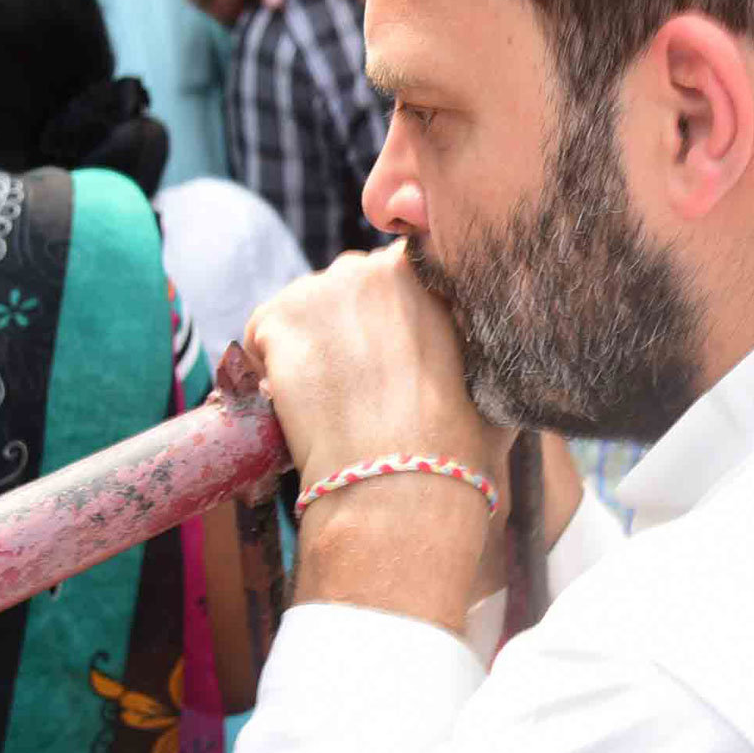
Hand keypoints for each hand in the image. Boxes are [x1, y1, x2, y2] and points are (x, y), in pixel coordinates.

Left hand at [245, 245, 511, 628]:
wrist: (401, 486)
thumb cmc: (457, 449)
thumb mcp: (493, 380)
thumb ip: (476, 345)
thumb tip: (475, 348)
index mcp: (426, 272)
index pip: (386, 280)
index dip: (380, 324)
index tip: (385, 364)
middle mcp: (372, 266)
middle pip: (342, 293)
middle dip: (343, 331)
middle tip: (354, 390)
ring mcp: (322, 287)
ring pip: (301, 313)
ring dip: (306, 350)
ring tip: (329, 404)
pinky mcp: (278, 316)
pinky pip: (260, 337)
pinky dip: (267, 371)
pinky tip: (295, 406)